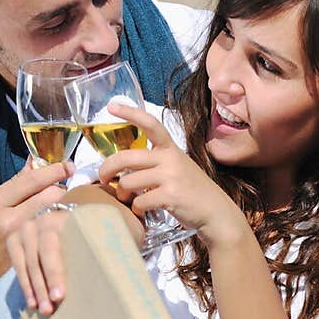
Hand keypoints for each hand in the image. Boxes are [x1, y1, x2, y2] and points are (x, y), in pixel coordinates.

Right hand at [0, 161, 72, 287]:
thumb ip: (15, 185)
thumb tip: (35, 163)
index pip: (31, 181)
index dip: (53, 170)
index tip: (67, 166)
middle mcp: (10, 220)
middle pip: (48, 195)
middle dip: (62, 188)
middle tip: (67, 187)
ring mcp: (24, 239)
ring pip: (55, 213)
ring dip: (64, 205)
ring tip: (65, 203)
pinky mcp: (33, 253)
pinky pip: (55, 232)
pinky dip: (61, 223)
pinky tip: (63, 221)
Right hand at [6, 186, 144, 314]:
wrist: (80, 223)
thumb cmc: (98, 236)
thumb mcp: (108, 236)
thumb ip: (113, 249)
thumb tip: (128, 279)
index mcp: (65, 216)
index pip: (54, 245)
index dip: (55, 271)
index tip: (61, 296)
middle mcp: (41, 218)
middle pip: (38, 256)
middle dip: (44, 284)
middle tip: (50, 308)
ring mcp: (25, 228)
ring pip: (26, 263)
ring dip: (35, 289)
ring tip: (44, 310)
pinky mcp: (14, 240)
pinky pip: (17, 265)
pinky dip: (26, 285)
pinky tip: (33, 303)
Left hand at [100, 103, 247, 252]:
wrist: (216, 212)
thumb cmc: (193, 191)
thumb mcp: (178, 167)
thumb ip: (156, 163)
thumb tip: (125, 168)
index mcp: (170, 149)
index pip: (150, 124)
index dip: (130, 113)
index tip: (112, 107)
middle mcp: (170, 159)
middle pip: (126, 157)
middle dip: (107, 168)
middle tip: (103, 177)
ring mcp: (170, 177)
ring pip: (129, 182)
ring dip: (123, 193)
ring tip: (128, 199)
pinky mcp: (169, 196)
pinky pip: (139, 202)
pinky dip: (137, 209)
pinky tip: (143, 210)